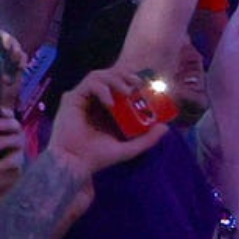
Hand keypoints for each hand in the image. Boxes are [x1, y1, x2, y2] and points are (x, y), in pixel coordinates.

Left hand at [0, 105, 25, 207]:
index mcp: (2, 129)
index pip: (9, 116)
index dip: (7, 112)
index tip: (0, 111)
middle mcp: (13, 137)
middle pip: (16, 125)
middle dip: (7, 124)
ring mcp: (18, 150)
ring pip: (18, 140)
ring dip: (4, 142)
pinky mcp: (22, 164)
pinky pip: (17, 158)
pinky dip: (5, 162)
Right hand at [47, 66, 175, 175]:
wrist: (76, 163)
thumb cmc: (98, 157)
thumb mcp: (129, 148)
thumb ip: (147, 139)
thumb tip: (166, 127)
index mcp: (107, 110)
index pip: (120, 86)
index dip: (133, 81)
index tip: (146, 86)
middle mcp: (95, 101)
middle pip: (110, 76)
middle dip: (126, 76)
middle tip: (139, 84)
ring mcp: (83, 98)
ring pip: (99, 75)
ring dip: (115, 79)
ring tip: (127, 91)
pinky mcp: (72, 99)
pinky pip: (88, 84)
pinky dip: (102, 88)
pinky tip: (110, 102)